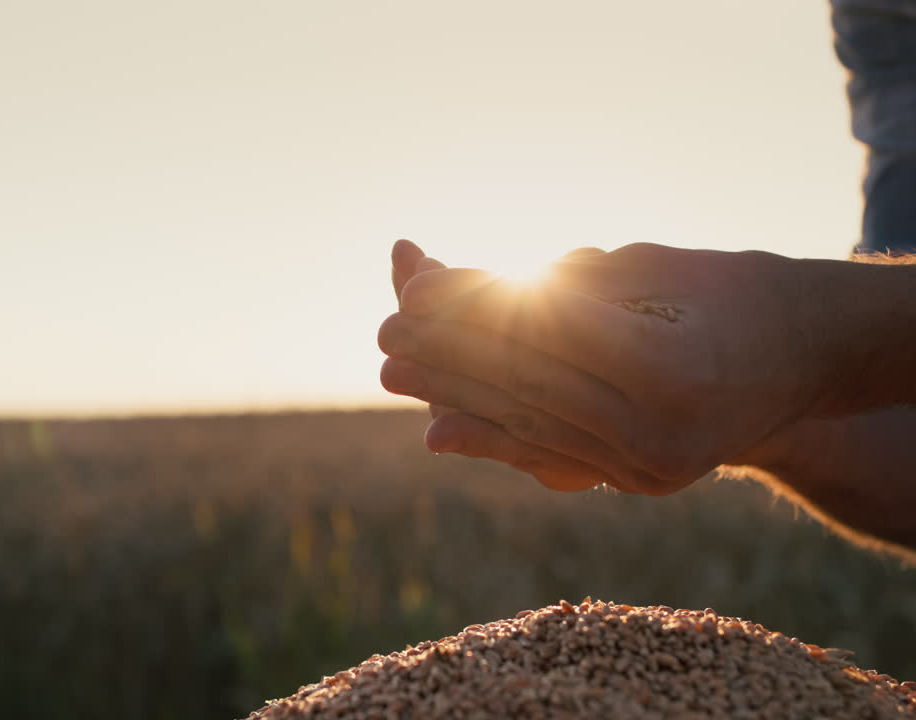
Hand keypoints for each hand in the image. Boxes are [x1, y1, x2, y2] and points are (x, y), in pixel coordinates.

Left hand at [379, 242, 832, 494]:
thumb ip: (553, 285)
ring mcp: (655, 470)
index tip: (413, 284)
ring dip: (455, 397)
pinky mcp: (642, 484)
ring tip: (393, 368)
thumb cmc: (732, 291)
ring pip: (533, 426)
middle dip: (450, 353)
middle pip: (530, 384)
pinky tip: (438, 427)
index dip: (472, 305)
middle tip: (385, 328)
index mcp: (673, 366)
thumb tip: (442, 285)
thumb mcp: (650, 267)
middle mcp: (662, 433)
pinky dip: (496, 438)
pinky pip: (554, 457)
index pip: (547, 331)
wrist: (809, 362)